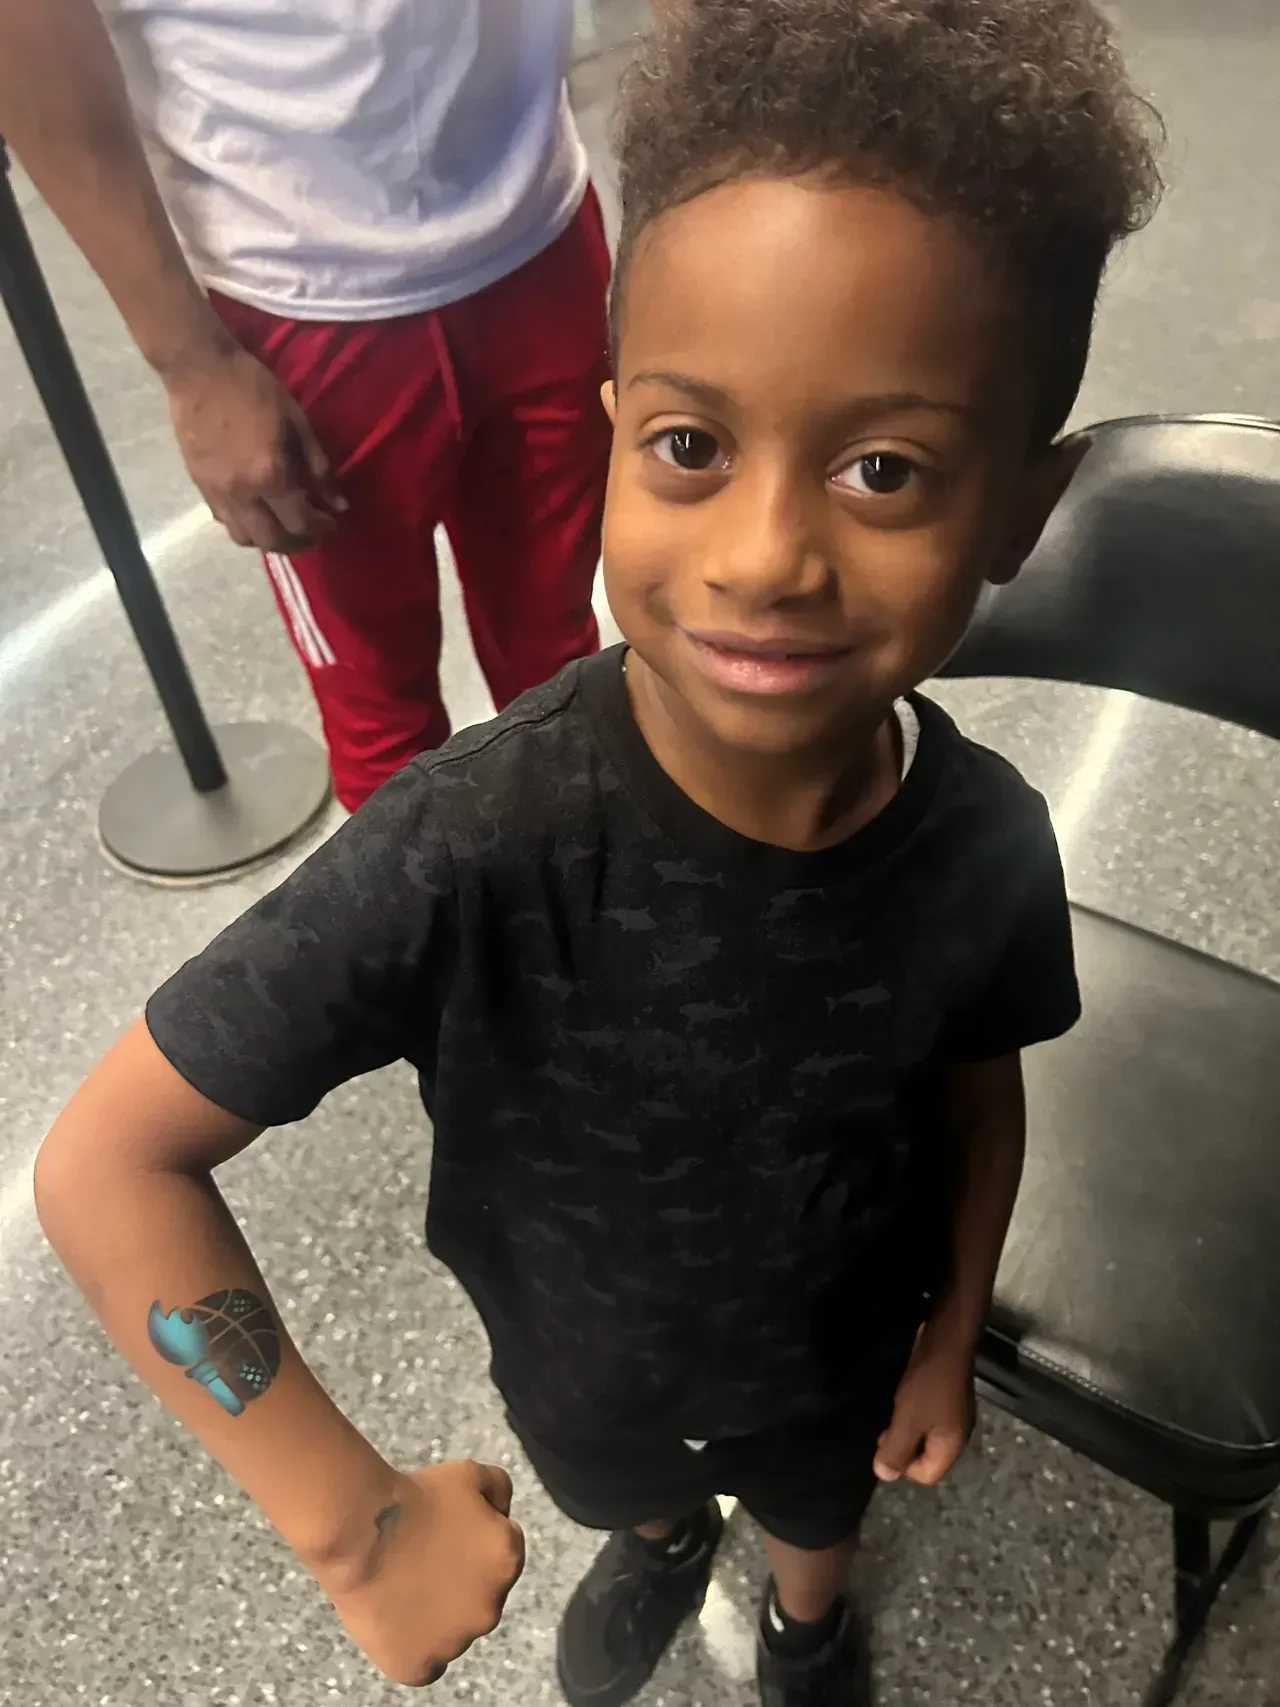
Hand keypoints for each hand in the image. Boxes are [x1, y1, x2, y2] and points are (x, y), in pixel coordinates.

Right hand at [165, 339, 346, 551]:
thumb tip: (338, 505)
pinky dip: (246, 526)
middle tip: (312, 530)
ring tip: (285, 525)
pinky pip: (225, 521)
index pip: (301, 523)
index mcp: (270, 475)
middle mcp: (242, 494)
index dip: (321, 528)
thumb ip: (319, 468)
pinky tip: (258, 510)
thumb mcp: (298, 422)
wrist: (199, 370)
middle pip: (273, 542)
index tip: (331, 521)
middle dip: (298, 543)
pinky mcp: (200, 486)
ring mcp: (217, 493)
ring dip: (269, 540)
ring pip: (244, 538)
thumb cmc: (254, 388)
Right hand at [318, 1460, 525, 1686]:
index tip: (442, 1535)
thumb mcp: (470, 1473)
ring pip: (454, 1631)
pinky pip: (426, 1664)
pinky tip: (398, 1619)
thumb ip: (499, 1490)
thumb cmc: (415, 1497)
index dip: (470, 1540)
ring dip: (437, 1613)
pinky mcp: (419, 1666)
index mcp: (508, 1560)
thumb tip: (503, 1514)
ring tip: (402, 1584)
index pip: (499, 1554)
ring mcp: (455, 1643)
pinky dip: (414, 1647)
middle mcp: (490, 1607)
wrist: (362, 1530)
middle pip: (478, 1595)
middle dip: (457, 1579)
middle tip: (421, 1560)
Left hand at [873, 1325, 975, 1486]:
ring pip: (926, 1437)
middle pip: (927, 1458)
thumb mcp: (908, 1420)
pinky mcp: (949, 1399)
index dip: (903, 1466)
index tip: (888, 1442)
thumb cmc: (928, 1383)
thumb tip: (884, 1476)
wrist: (948, 1340)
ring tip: (892, 1414)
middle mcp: (958, 1436)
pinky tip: (904, 1401)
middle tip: (885, 1429)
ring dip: (907, 1431)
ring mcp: (955, 1417)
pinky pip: (929, 1420)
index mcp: (952, 1446)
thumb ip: (896, 1450)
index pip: (926, 1475)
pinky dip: (914, 1416)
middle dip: (903, 1448)